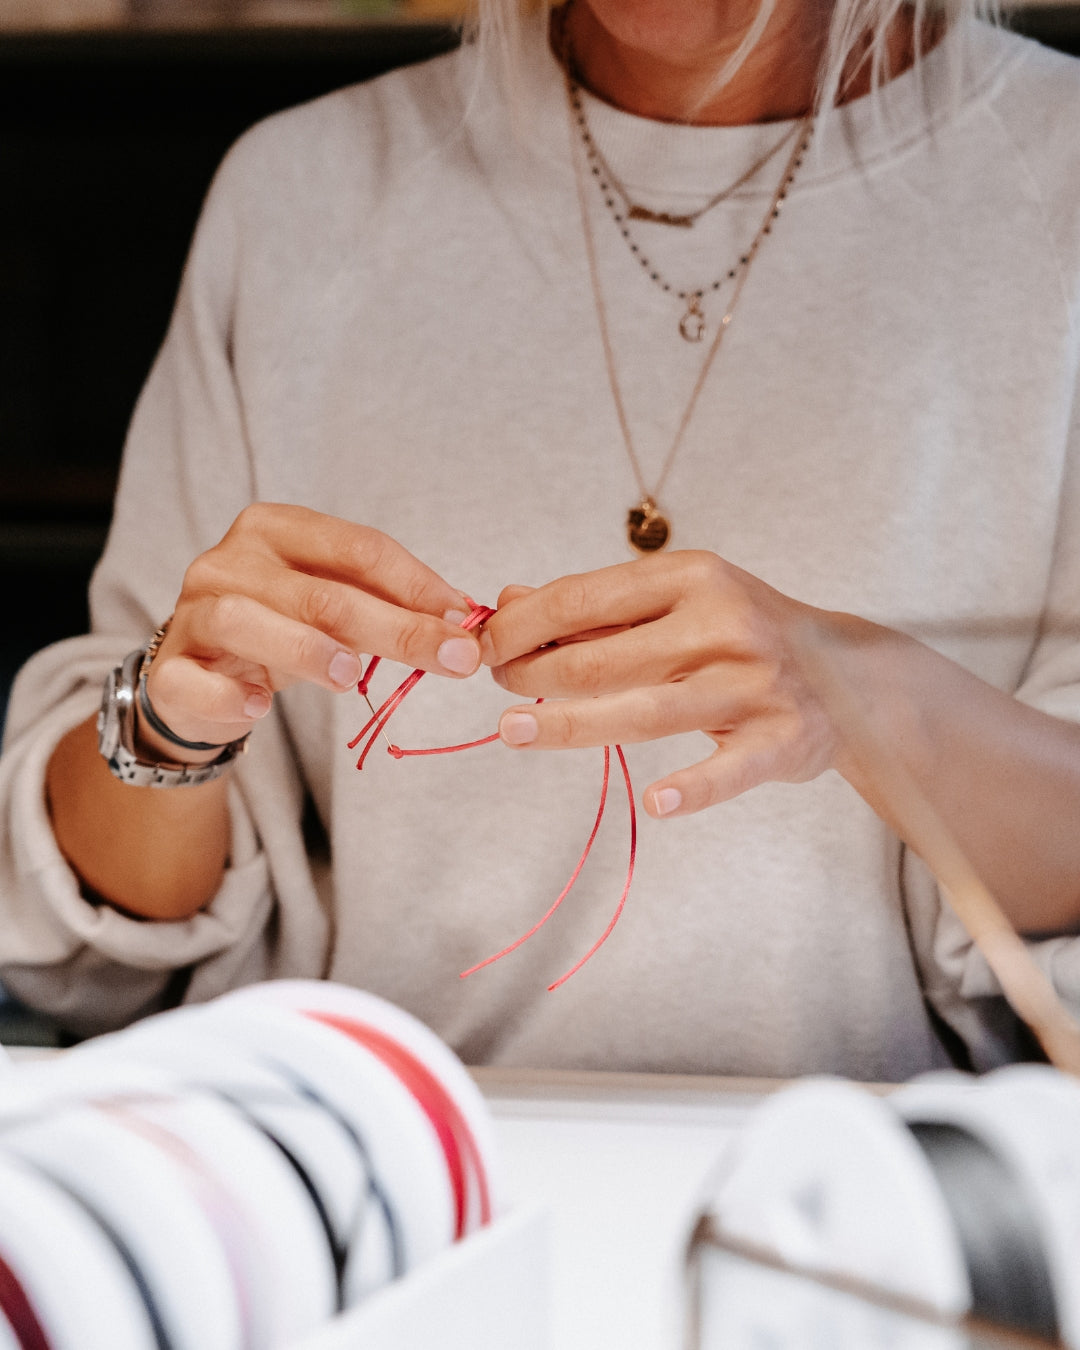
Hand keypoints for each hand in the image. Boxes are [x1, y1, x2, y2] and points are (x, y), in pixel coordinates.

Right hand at [142, 504, 480, 753]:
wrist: (199, 679)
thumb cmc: (279, 632)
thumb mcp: (333, 607)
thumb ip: (387, 604)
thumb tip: (463, 620)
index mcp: (277, 529)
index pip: (357, 548)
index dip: (417, 585)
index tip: (465, 620)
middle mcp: (230, 561)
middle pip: (321, 592)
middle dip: (397, 627)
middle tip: (453, 659)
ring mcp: (194, 613)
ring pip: (248, 621)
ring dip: (306, 649)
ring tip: (352, 676)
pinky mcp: (170, 669)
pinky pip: (194, 680)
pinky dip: (228, 693)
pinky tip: (258, 707)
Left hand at [479, 550, 839, 817]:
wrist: (849, 675)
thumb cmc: (742, 632)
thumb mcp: (678, 597)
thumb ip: (595, 605)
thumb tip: (507, 601)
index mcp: (691, 577)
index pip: (584, 598)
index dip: (521, 626)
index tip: (481, 646)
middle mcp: (721, 625)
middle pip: (601, 659)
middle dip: (533, 674)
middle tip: (499, 688)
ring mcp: (752, 684)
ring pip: (643, 713)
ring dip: (567, 726)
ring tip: (511, 733)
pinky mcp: (779, 740)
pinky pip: (727, 770)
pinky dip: (693, 790)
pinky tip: (656, 804)